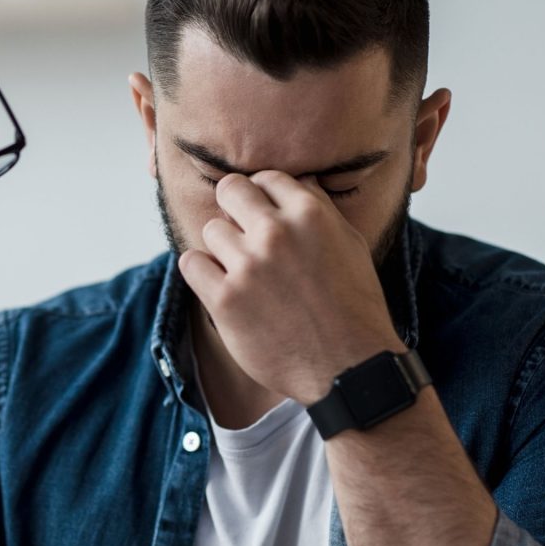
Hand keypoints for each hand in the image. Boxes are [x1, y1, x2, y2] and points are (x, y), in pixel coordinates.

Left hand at [178, 171, 403, 404]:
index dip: (262, 197)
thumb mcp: (350, 246)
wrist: (348, 366)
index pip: (265, 178)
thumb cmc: (353, 308)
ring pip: (210, 230)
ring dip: (221, 248)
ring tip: (242, 272)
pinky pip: (191, 263)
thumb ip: (320, 210)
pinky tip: (219, 285)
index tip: (262, 216)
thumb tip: (300, 180)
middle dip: (234, 210)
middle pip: (230, 191)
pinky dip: (201, 272)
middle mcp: (276, 234)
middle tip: (243, 237)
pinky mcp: (225, 299)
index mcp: (310, 214)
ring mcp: (248, 266)